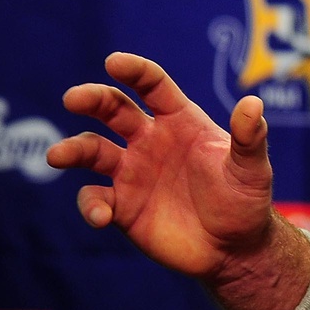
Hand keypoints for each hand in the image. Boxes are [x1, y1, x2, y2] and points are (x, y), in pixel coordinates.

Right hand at [46, 52, 278, 281]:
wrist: (233, 247)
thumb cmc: (246, 199)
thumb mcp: (252, 168)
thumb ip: (249, 137)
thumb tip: (253, 103)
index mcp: (180, 120)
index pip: (152, 86)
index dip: (135, 71)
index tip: (114, 62)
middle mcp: (150, 140)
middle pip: (113, 109)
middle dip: (92, 99)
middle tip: (73, 98)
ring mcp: (132, 172)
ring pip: (92, 151)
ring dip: (73, 150)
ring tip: (57, 156)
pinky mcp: (121, 206)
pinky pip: (95, 198)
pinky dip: (91, 205)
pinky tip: (102, 216)